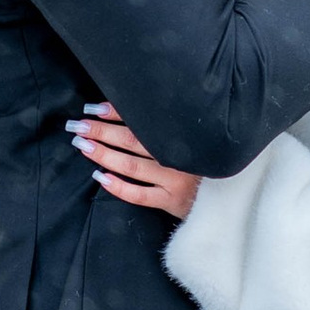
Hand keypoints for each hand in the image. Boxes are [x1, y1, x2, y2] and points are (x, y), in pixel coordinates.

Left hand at [70, 104, 200, 221]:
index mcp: (183, 133)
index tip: (93, 108)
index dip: (116, 112)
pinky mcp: (173, 201)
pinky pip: (140, 195)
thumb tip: (131, 108)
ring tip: (83, 145)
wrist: (232, 194)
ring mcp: (176, 180)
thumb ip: (170, 124)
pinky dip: (118, 186)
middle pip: (132, 140)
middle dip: (101, 131)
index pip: (142, 119)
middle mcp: (179, 155)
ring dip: (104, 154)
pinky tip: (99, 177)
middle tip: (78, 125)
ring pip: (132, 165)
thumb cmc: (207, 160)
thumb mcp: (196, 136)